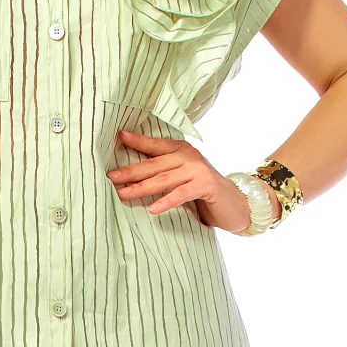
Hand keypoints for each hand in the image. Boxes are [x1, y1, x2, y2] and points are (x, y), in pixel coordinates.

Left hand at [106, 128, 264, 232]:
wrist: (235, 203)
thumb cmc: (203, 191)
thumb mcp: (182, 177)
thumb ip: (164, 172)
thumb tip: (130, 178)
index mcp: (181, 150)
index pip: (155, 145)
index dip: (137, 141)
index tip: (118, 137)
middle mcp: (189, 156)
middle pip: (154, 163)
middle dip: (131, 171)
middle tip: (111, 177)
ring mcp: (198, 170)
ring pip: (164, 178)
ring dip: (142, 187)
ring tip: (123, 194)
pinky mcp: (207, 185)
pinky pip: (182, 193)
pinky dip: (167, 201)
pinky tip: (153, 209)